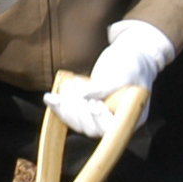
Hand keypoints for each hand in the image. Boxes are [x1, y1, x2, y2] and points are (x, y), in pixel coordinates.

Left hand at [48, 19, 173, 138]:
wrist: (129, 52)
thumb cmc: (133, 62)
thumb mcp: (123, 71)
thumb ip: (105, 86)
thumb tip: (81, 96)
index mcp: (130, 117)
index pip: (111, 129)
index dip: (99, 120)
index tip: (93, 104)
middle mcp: (115, 121)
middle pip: (91, 129)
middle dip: (79, 112)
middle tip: (75, 92)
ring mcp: (100, 116)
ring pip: (78, 123)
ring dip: (66, 108)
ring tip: (66, 88)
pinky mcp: (87, 109)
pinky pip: (71, 114)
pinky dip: (59, 106)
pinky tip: (50, 97)